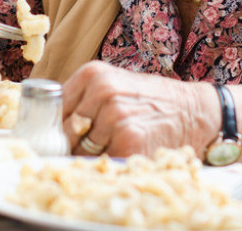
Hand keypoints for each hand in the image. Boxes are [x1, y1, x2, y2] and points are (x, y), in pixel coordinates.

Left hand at [62, 61, 213, 157]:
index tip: (53, 140)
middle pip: (64, 133)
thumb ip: (82, 100)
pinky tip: (123, 156)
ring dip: (91, 158)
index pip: (53, 109)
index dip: (52, 129)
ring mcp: (116, 116)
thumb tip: (47, 128)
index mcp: (93, 75)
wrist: (194, 111)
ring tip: (112, 149)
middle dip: (71, 146)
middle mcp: (102, 92)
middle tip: (87, 149)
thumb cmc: (150, 101)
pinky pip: (101, 164)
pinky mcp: (129, 140)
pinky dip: (108, 166)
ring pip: (81, 151)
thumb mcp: (114, 85)